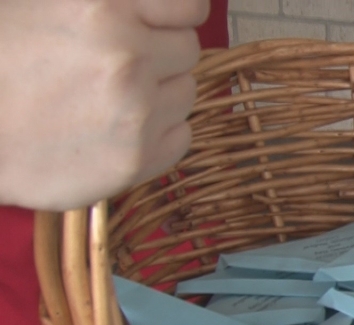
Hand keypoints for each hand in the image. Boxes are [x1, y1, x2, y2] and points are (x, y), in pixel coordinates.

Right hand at [0, 0, 209, 210]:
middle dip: (161, 55)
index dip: (176, 17)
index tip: (163, 26)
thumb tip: (152, 12)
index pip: (188, 7)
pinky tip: (118, 128)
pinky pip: (181, 136)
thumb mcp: (42, 4)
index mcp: (102, 7)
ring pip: (185, 93)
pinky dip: (159, 132)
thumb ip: (110, 5)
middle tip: (120, 66)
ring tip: (111, 98)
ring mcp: (135, 111)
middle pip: (187, 50)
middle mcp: (127, 56)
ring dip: (160, 94)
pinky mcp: (136, 157)